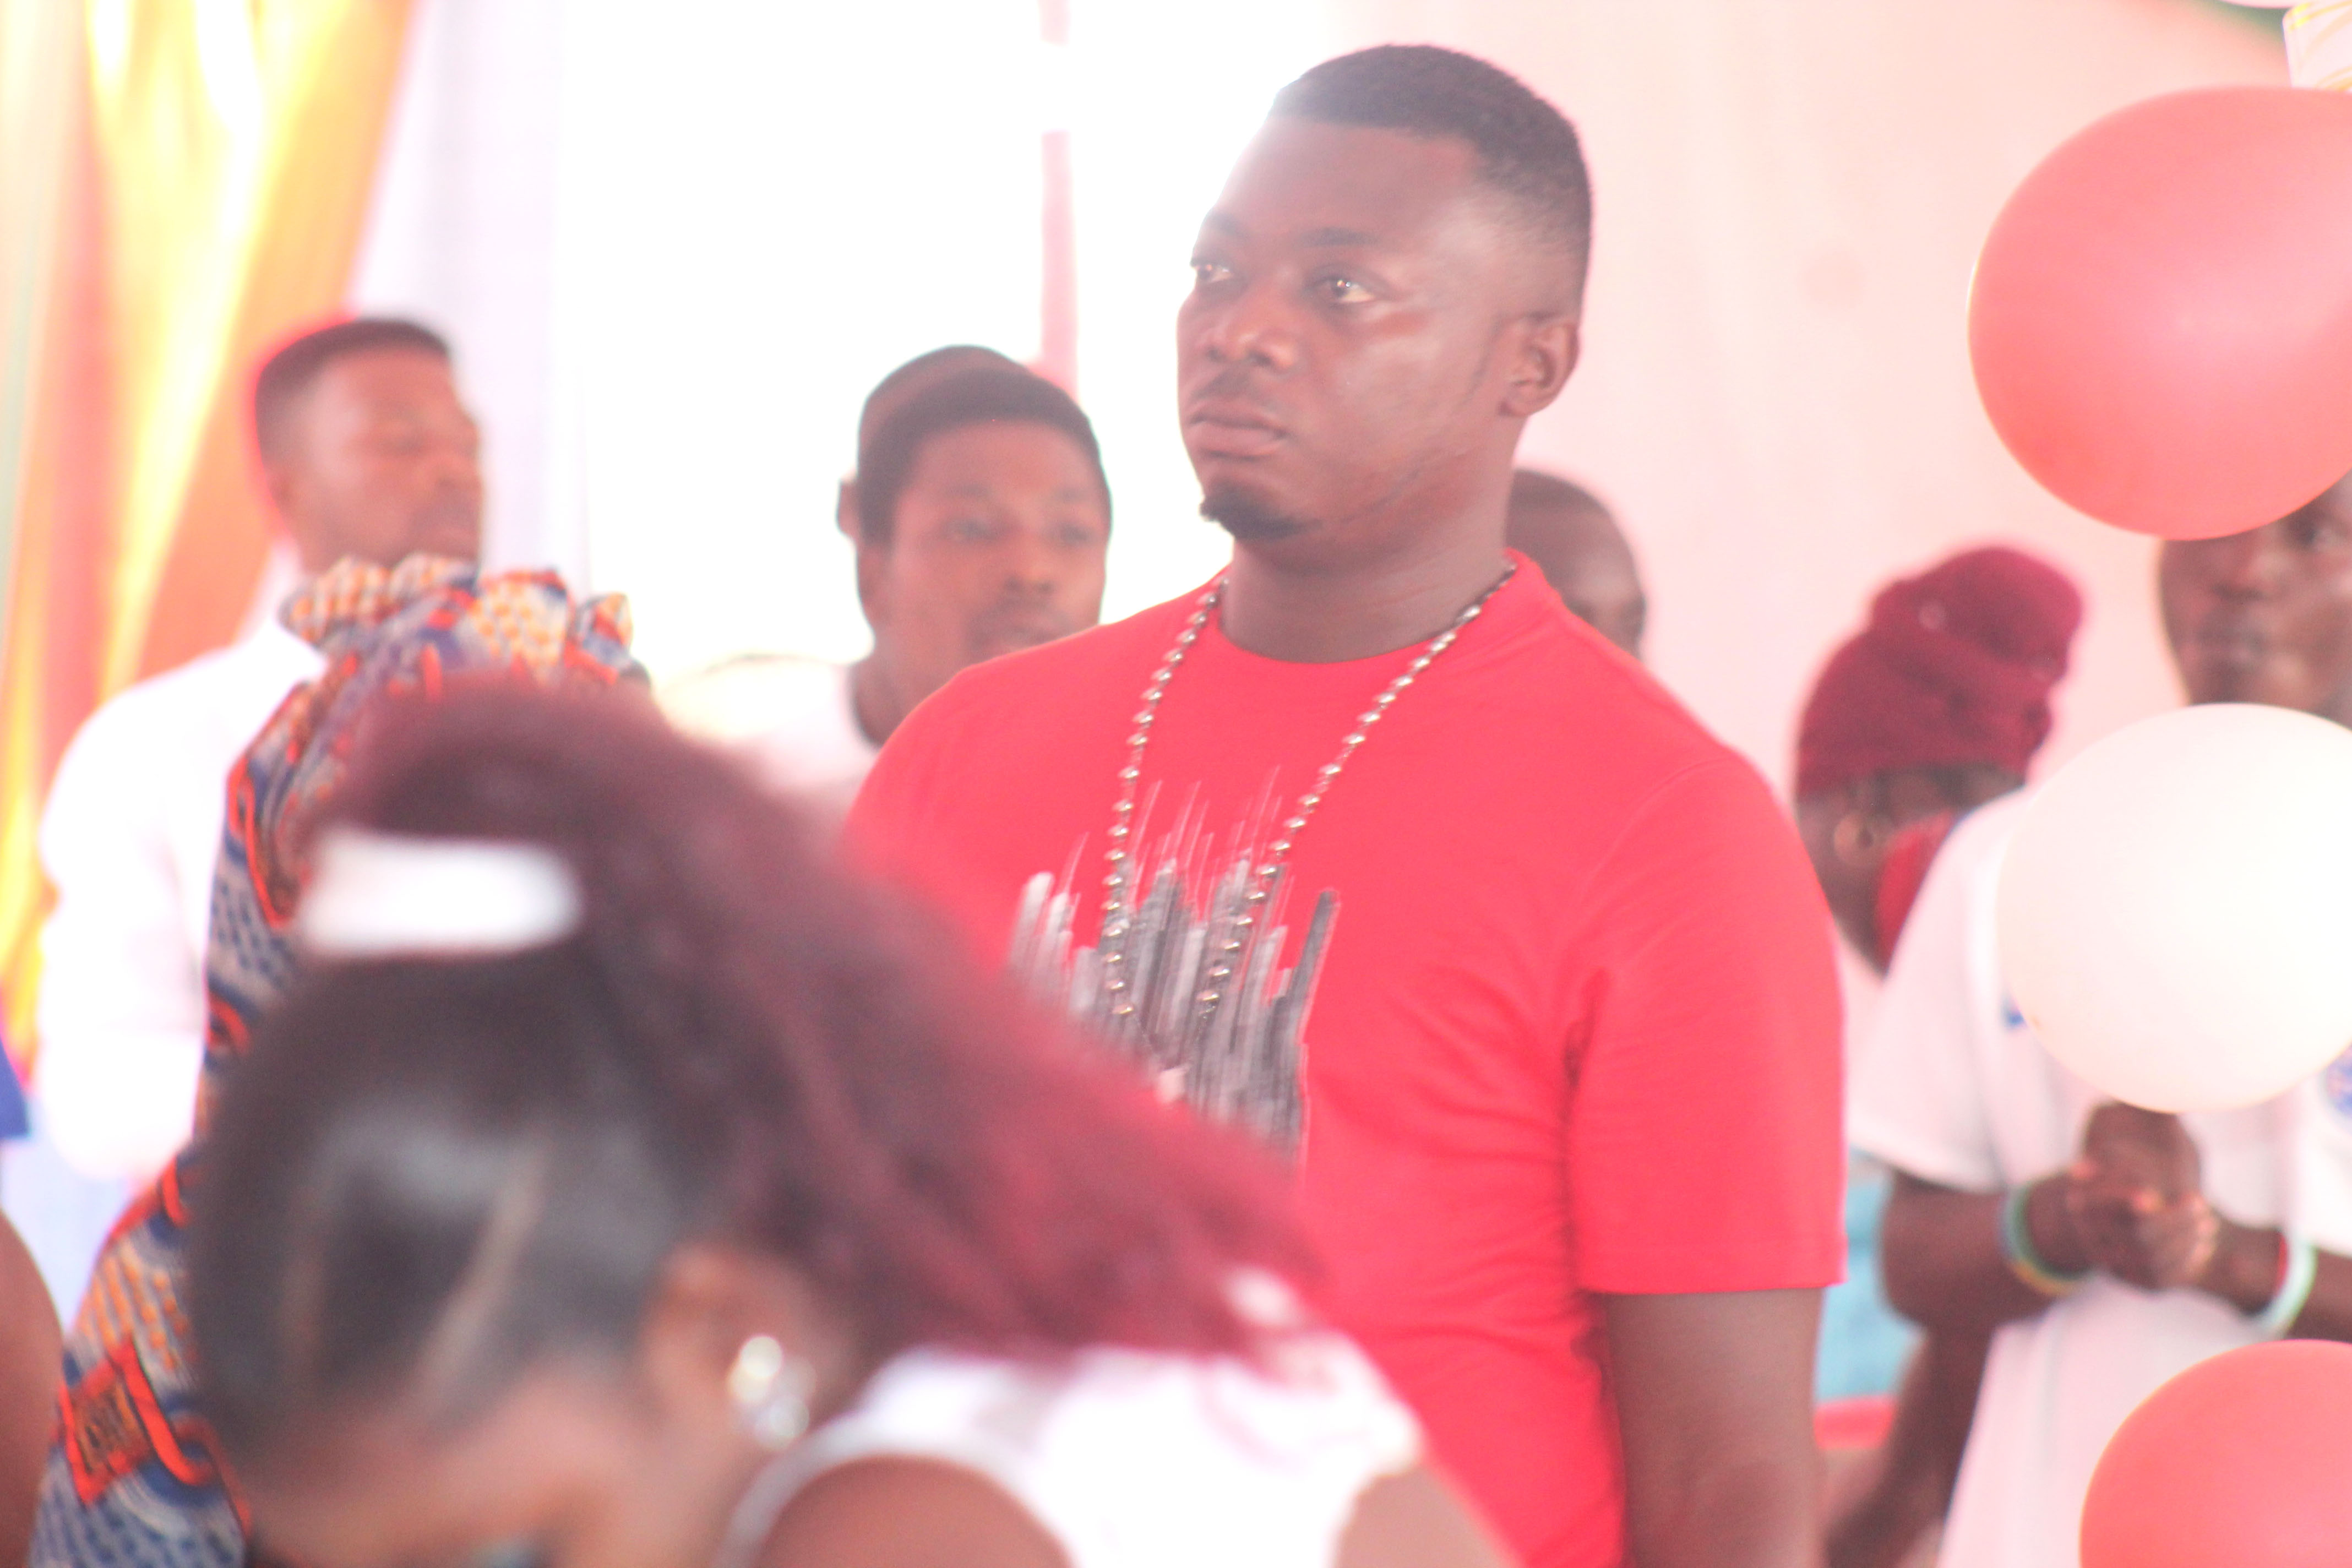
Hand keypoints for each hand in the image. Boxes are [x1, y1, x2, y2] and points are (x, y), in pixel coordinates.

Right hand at [2065, 1104, 2217, 1290]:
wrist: (2144, 1212)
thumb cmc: (2152, 1159)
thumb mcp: (2150, 1131)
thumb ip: (2150, 1108)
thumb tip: (2167, 1077)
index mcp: (2083, 1194)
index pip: (2096, 1201)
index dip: (2121, 1200)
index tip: (2152, 1197)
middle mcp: (2091, 1232)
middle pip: (2133, 1232)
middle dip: (2170, 1221)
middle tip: (2198, 1201)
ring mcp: (2110, 1259)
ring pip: (2152, 1255)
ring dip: (2185, 1236)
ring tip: (2204, 1217)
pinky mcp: (2134, 1280)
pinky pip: (2164, 1277)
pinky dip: (2188, 1258)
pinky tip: (2203, 1238)